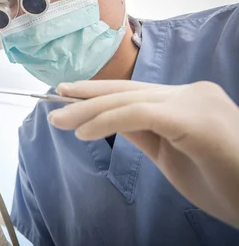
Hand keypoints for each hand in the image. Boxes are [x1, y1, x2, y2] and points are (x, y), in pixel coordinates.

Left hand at [49, 80, 238, 227]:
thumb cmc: (223, 183)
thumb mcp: (170, 154)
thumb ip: (142, 132)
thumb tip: (107, 119)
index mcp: (186, 100)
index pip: (133, 92)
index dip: (97, 94)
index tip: (66, 99)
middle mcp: (190, 93)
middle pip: (126, 91)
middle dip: (85, 97)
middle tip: (53, 104)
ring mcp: (194, 101)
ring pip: (128, 99)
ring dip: (88, 111)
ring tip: (59, 121)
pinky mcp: (193, 117)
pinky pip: (139, 114)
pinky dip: (107, 121)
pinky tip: (84, 132)